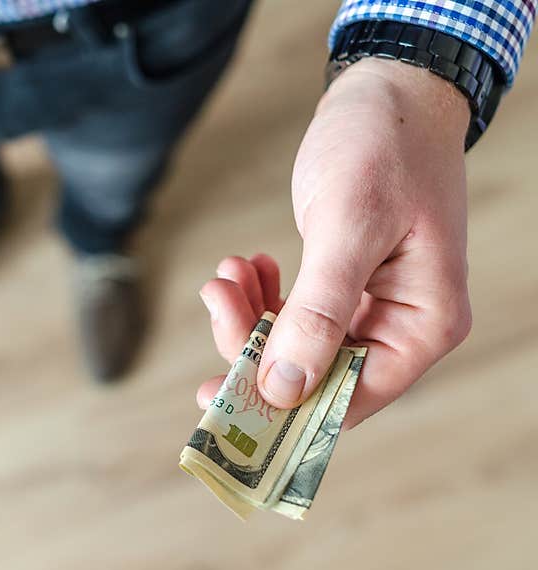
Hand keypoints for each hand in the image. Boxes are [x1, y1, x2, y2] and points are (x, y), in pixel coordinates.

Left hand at [199, 59, 472, 427]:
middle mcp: (401, 326)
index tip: (217, 395)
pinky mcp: (344, 287)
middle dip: (254, 346)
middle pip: (313, 375)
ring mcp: (372, 308)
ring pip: (295, 346)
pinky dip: (261, 298)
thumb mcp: (349, 224)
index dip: (281, 406)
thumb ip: (319, 310)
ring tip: (227, 274)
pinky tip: (246, 267)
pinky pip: (294, 315)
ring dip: (251, 318)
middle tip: (217, 300)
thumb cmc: (385, 146)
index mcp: (423, 324)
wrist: (390, 92)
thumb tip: (284, 387)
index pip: (348, 398)